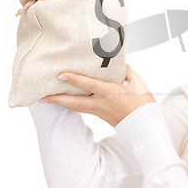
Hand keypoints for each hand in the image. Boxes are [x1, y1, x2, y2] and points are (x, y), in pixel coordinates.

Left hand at [40, 65, 155, 126]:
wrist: (145, 125)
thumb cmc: (143, 102)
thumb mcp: (137, 82)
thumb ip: (125, 71)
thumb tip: (116, 62)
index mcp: (110, 93)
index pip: (89, 85)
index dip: (74, 79)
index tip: (60, 75)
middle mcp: (102, 103)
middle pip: (75, 102)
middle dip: (58, 99)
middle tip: (42, 96)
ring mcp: (100, 112)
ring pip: (76, 107)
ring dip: (61, 103)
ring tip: (47, 99)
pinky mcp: (100, 116)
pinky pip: (82, 110)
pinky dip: (72, 105)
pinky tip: (65, 102)